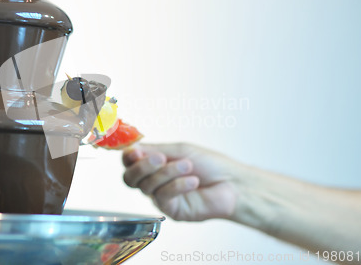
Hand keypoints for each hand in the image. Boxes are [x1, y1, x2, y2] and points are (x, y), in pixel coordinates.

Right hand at [122, 143, 240, 220]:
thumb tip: (131, 149)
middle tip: (160, 158)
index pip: (129, 162)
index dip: (128, 157)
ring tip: (188, 166)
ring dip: (168, 173)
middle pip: (130, 178)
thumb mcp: (180, 150)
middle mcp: (154, 181)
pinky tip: (192, 181)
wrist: (232, 183)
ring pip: (147, 186)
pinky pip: (162, 197)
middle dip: (143, 167)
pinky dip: (177, 185)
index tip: (135, 152)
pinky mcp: (171, 210)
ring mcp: (160, 197)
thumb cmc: (210, 164)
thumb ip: (154, 150)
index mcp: (154, 164)